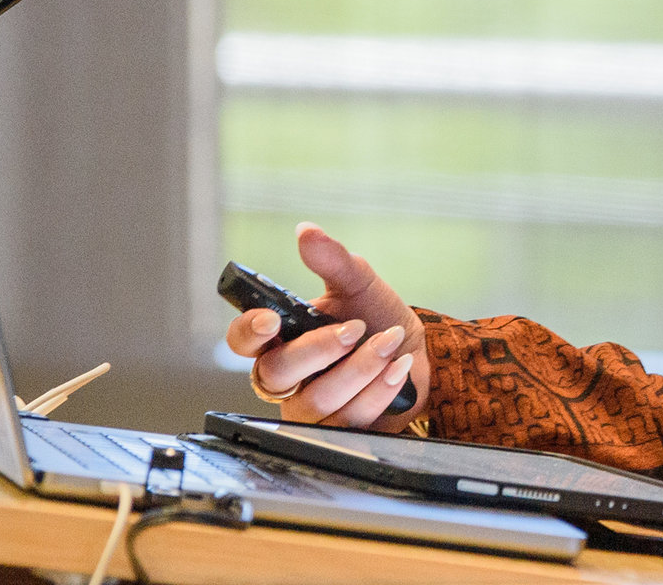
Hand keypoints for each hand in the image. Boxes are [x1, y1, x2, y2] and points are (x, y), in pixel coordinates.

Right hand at [223, 222, 428, 428]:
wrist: (419, 351)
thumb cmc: (377, 316)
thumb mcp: (358, 284)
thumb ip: (333, 261)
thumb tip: (307, 231)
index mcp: (282, 338)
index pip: (243, 341)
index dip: (248, 332)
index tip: (271, 319)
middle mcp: (289, 377)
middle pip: (275, 375)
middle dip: (319, 350)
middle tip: (355, 328)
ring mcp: (311, 409)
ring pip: (318, 400)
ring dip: (360, 368)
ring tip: (389, 343)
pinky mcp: (339, 430)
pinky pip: (350, 420)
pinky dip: (379, 391)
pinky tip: (398, 369)